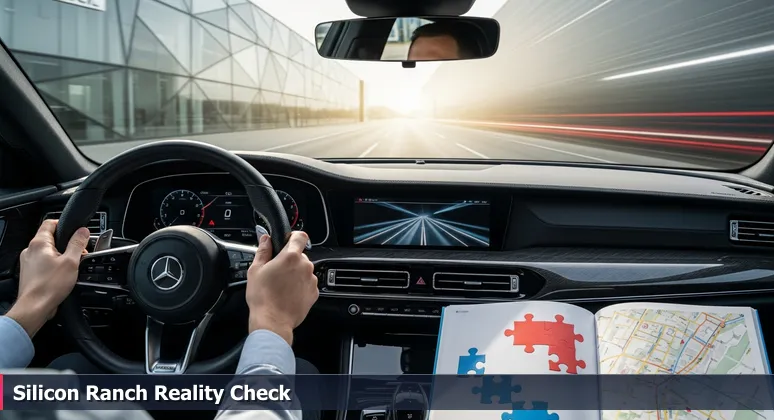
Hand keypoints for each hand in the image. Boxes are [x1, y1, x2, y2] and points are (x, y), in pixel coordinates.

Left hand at [6, 220, 89, 336]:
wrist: (35, 307)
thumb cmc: (50, 286)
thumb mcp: (71, 262)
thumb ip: (77, 244)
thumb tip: (83, 231)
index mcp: (39, 243)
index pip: (50, 223)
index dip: (64, 224)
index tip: (76, 231)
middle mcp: (30, 250)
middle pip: (51, 238)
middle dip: (66, 244)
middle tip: (78, 253)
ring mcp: (28, 262)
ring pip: (47, 252)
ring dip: (60, 256)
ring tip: (71, 267)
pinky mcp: (30, 273)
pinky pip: (44, 263)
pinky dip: (54, 265)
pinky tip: (62, 275)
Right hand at [246, 231, 318, 344]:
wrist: (272, 321)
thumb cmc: (262, 297)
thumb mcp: (256, 270)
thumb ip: (263, 250)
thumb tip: (266, 239)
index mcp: (290, 256)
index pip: (300, 236)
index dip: (294, 237)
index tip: (288, 241)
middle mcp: (305, 266)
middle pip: (300, 256)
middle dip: (290, 261)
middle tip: (277, 271)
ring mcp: (311, 280)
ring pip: (304, 270)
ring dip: (295, 274)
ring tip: (281, 286)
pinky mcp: (314, 293)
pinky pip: (308, 284)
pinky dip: (300, 286)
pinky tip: (288, 294)